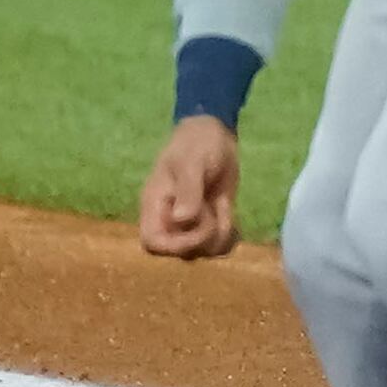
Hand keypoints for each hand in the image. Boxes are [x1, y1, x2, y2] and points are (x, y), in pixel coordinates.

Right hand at [140, 117, 240, 258]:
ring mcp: (192, 222)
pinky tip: (234, 219)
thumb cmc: (196, 144)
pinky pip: (218, 243)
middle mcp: (171, 219)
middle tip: (214, 212)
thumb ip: (187, 190)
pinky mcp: (213, 220)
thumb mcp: (192, 163)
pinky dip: (229, 238)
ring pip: (202, 251)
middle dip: (201, 240)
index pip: (152, 243)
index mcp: (156, 206)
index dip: (173, 246)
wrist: (215, 134)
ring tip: (224, 211)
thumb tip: (180, 219)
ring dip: (219, 239)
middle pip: (179, 253)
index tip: (195, 228)